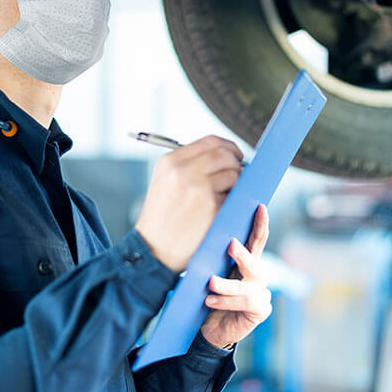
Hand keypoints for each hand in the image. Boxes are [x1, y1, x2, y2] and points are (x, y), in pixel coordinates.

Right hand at [135, 136, 242, 272]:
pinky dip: (233, 203)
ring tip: (225, 196)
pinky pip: (234, 197)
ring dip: (236, 185)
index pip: (210, 141)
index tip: (236, 156)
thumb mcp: (165, 181)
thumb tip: (226, 156)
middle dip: (236, 164)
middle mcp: (183, 171)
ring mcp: (199, 189)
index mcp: (171, 161)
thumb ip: (189, 165)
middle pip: (225, 155)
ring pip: (234, 174)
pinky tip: (221, 211)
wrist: (153, 250)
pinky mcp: (211, 207)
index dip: (228, 147)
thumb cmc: (162, 218)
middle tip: (237, 176)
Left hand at [200, 205, 271, 348]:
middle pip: (254, 260)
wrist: (209, 329)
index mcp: (247, 261)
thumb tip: (202, 241)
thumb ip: (212, 260)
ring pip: (246, 284)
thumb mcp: (209, 274)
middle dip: (242, 253)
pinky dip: (225, 301)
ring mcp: (261, 292)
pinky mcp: (261, 309)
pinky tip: (210, 301)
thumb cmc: (208, 295)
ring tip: (210, 283)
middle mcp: (257, 274)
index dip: (260, 223)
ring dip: (227, 285)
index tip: (259, 207)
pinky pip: (244, 302)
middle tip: (231, 244)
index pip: (256, 239)